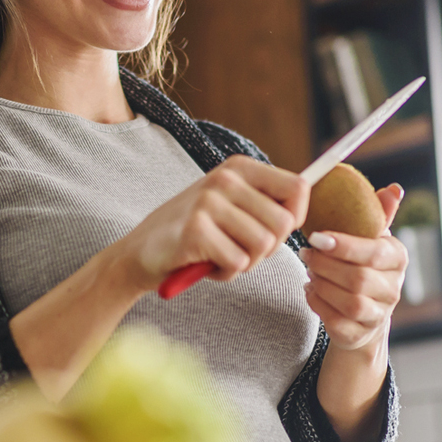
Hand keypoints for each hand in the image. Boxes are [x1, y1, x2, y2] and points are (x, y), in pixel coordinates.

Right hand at [118, 155, 308, 290]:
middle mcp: (225, 179)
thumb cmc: (193, 233)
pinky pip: (238, 263)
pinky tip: (204, 264)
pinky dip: (225, 273)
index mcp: (238, 168)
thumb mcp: (230, 205)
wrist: (139, 253)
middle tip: (239, 250)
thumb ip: (264, 202)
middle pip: (283, 224)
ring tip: (219, 255)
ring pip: (263, 246)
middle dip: (268, 248)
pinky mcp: (195, 231)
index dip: (295, 217)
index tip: (272, 230)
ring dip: (245, 262)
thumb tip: (302, 209)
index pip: (298, 187)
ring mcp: (208, 203)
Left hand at [300, 184, 406, 352]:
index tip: (316, 237)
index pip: (374, 252)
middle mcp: (394, 289)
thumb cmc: (364, 264)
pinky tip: (309, 290)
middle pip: (359, 279)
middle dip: (326, 265)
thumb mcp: (371, 237)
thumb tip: (394, 189)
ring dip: (322, 285)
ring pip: (350, 303)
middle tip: (305, 253)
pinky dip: (318, 305)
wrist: (364, 311)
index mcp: (398, 258)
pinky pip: (338, 323)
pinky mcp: (360, 335)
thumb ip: (379, 213)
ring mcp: (379, 315)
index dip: (344, 245)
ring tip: (309, 271)